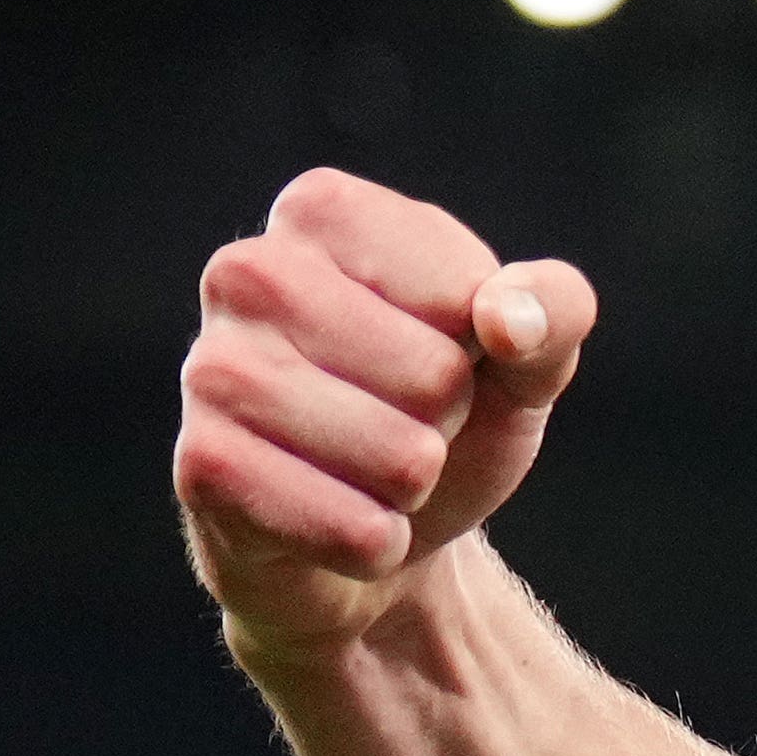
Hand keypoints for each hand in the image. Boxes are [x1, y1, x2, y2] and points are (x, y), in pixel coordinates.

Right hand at [176, 166, 598, 669]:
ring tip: (365, 466)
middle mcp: (246, 272)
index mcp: (324, 212)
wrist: (376, 527)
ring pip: (399, 459)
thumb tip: (509, 321)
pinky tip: (336, 516)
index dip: (484, 348)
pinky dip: (374, 543)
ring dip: (411, 486)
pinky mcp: (203, 466)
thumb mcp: (524, 354)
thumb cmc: (443, 413)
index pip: (467, 294)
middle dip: (444, 420)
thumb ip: (553, 311)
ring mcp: (211, 369)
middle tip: (399, 419)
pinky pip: (352, 527)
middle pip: (434, 377)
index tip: (440, 350)